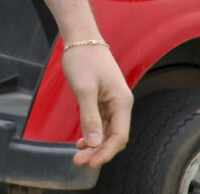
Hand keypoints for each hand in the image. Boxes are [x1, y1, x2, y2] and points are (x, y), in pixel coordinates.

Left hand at [62, 44, 132, 167]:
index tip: (89, 163)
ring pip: (107, 130)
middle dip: (98, 151)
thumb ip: (90, 118)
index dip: (105, 152)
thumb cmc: (83, 58)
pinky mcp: (103, 97)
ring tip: (77, 155)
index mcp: (122, 101)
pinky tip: (81, 141)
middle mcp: (121, 103)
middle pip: (113, 136)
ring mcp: (112, 100)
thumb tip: (94, 144)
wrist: (80, 36)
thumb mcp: (84, 89)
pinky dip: (92, 132)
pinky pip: (101, 121)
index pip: (119, 136)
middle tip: (78, 161)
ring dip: (94, 144)